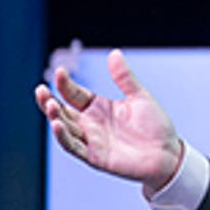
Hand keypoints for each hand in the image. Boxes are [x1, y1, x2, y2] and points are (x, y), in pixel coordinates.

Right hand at [35, 48, 182, 190]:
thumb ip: (125, 78)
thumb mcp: (140, 97)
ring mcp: (91, 140)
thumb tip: (114, 53)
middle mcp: (91, 123)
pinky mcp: (95, 157)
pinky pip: (74, 147)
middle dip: (48, 101)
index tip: (60, 72)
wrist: (169, 154)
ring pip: (65, 128)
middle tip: (41, 90)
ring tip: (49, 104)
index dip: (65, 84)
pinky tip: (58, 125)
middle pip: (62, 111)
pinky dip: (64, 137)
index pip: (74, 94)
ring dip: (54, 117)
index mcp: (99, 107)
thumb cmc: (155, 126)